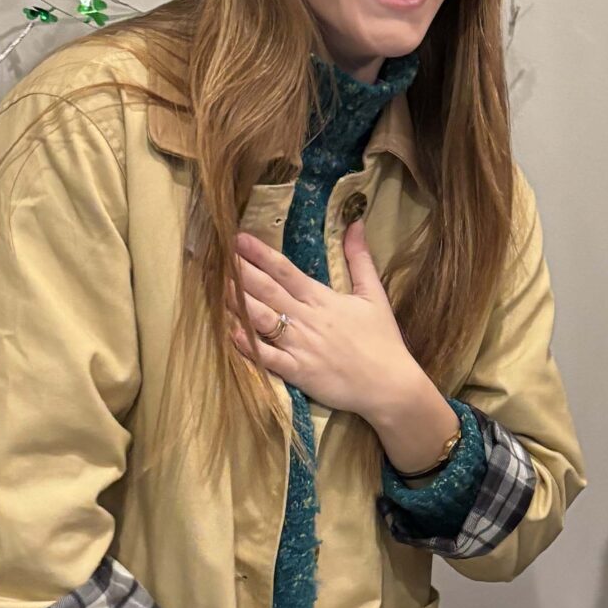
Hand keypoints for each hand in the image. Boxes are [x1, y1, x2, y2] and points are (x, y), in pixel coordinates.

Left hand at [233, 224, 455, 467]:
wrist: (390, 385)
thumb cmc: (383, 340)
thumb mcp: (374, 294)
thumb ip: (360, 258)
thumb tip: (356, 222)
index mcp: (323, 299)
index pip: (286, 270)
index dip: (260, 254)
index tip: (238, 238)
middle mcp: (307, 319)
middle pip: (267, 290)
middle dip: (240, 271)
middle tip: (217, 254)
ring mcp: (300, 347)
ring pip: (262, 319)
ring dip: (238, 302)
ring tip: (216, 286)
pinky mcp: (298, 373)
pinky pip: (268, 358)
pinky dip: (249, 346)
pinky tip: (230, 333)